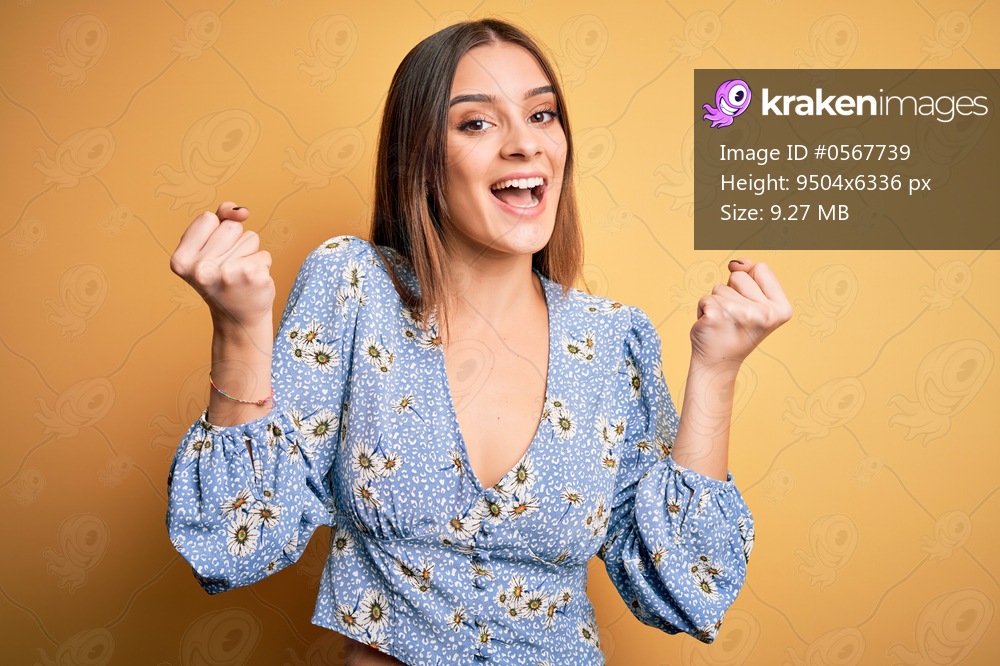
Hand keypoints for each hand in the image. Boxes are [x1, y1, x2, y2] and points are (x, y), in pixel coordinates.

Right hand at [169, 202, 274, 327]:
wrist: (238, 319)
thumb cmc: (222, 278)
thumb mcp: (208, 247)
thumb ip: (221, 218)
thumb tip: (242, 211)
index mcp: (181, 260)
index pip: (208, 218)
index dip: (214, 233)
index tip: (212, 257)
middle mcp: (201, 268)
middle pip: (230, 226)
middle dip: (234, 242)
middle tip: (227, 268)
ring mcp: (228, 273)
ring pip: (250, 237)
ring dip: (249, 253)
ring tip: (239, 275)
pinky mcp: (252, 276)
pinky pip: (264, 254)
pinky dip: (261, 265)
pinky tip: (251, 283)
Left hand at [690, 258, 791, 367]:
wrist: (718, 363)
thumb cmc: (735, 330)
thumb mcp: (752, 301)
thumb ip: (750, 275)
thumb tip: (735, 264)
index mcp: (781, 309)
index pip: (761, 268)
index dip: (749, 283)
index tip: (749, 306)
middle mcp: (765, 313)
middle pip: (739, 276)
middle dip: (731, 292)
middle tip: (733, 318)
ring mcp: (741, 315)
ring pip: (720, 287)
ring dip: (717, 302)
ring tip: (723, 323)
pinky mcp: (717, 316)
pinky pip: (705, 298)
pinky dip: (703, 309)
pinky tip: (711, 326)